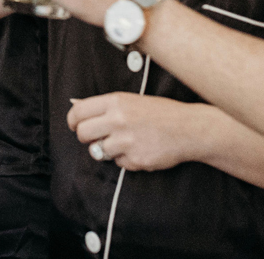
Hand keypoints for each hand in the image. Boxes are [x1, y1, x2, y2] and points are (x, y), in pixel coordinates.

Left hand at [69, 92, 209, 171]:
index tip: (75, 126)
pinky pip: (119, 163)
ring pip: (99, 151)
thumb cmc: (161, 113)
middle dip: (86, 138)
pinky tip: (140, 150)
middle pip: (83, 134)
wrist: (190, 129)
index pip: (78, 112)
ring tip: (124, 142)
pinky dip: (126, 160)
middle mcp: (118, 120)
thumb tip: (76, 107)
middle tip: (95, 138)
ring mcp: (127, 141)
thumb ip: (104, 106)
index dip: (73, 121)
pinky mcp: (137, 160)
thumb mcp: (131, 100)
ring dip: (108, 150)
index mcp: (115, 102)